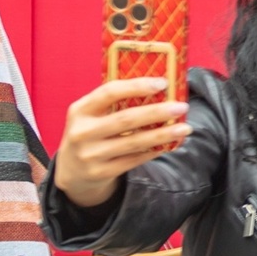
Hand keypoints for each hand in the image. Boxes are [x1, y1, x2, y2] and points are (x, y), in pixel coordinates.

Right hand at [54, 79, 190, 208]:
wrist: (71, 171)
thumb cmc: (90, 132)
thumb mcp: (91, 114)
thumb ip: (115, 101)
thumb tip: (159, 87)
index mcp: (80, 110)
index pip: (109, 92)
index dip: (137, 86)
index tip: (163, 83)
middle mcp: (82, 132)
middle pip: (126, 119)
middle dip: (157, 112)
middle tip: (181, 107)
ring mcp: (91, 155)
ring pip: (134, 142)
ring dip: (163, 134)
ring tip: (185, 128)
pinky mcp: (101, 172)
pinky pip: (134, 160)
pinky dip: (155, 151)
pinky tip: (170, 144)